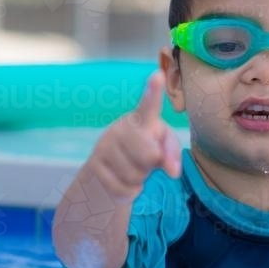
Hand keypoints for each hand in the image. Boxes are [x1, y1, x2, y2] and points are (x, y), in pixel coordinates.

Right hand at [88, 71, 181, 200]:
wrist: (107, 170)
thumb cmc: (144, 151)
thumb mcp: (161, 148)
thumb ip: (171, 153)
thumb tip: (173, 172)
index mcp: (141, 119)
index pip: (148, 106)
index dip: (153, 92)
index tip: (158, 76)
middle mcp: (121, 127)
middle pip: (149, 155)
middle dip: (151, 164)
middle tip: (145, 160)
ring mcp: (105, 145)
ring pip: (136, 174)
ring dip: (139, 178)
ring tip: (132, 167)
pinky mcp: (95, 165)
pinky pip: (123, 187)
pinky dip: (129, 191)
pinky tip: (122, 180)